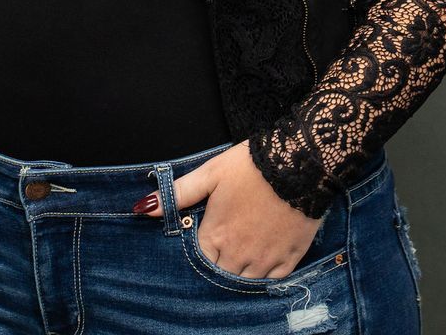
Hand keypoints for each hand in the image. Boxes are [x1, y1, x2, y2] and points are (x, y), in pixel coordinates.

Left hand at [146, 142, 320, 278]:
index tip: (204, 246)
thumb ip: (179, 193)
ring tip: (240, 262)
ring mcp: (265, 259)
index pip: (198, 262)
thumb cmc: (252, 165)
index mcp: (216, 235)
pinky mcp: (290, 257)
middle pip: (220, 276)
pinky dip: (266, 279)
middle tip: (223, 254)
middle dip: (218, 269)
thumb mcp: (212, 173)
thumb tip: (145, 208)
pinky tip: (263, 268)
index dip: (198, 257)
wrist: (300, 162)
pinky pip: (274, 281)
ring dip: (240, 276)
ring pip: (245, 283)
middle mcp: (238, 254)